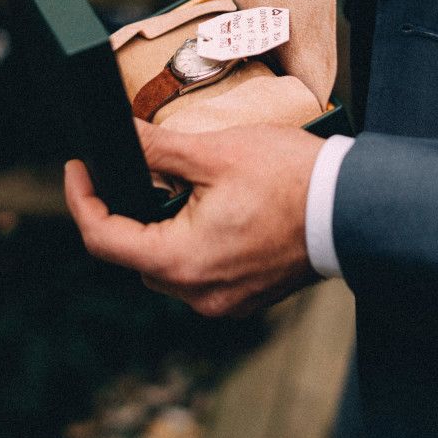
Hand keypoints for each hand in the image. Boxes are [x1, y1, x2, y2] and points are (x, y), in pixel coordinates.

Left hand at [64, 119, 325, 316]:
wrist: (357, 210)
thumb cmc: (292, 179)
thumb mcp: (216, 153)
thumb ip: (158, 149)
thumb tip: (120, 135)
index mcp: (182, 261)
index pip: (104, 238)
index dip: (82, 199)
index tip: (80, 168)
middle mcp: (198, 294)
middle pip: (136, 254)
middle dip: (127, 213)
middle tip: (130, 169)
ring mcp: (224, 301)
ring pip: (168, 266)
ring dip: (163, 229)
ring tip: (176, 186)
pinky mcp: (245, 298)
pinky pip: (200, 274)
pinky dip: (194, 244)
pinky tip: (210, 212)